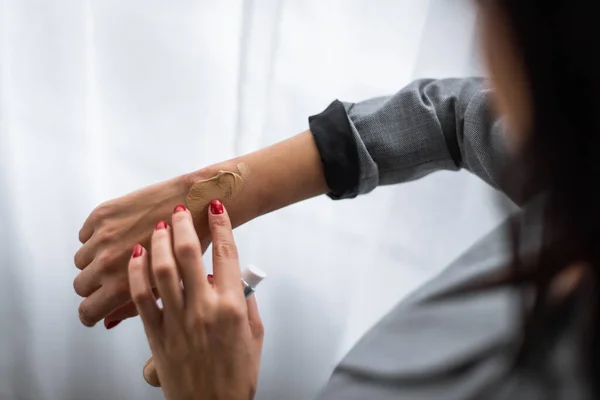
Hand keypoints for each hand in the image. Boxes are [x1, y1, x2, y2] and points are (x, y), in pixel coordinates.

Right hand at [73, 175, 209, 326]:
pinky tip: (119, 235)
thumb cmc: (191, 247)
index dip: (90, 314)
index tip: (94, 311)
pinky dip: (95, 237)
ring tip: (118, 254)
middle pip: (80, 285)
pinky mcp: (103, 214)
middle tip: (111, 279)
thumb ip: (135, 306)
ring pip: (81, 260)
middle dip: (94, 286)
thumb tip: (109, 320)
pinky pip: (84, 235)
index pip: (87, 310)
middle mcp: (107, 262)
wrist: (197, 202)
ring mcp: (103, 237)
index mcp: (122, 285)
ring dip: (94, 260)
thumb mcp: (167, 289)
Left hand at [129, 200, 263, 399]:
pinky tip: (138, 258)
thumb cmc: (235, 376)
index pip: (226, 254)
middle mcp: (203, 309)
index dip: (220, 225)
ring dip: (160, 243)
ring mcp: (177, 321)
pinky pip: (141, 298)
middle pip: (189, 254)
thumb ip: (246, 302)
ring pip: (162, 271)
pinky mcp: (156, 334)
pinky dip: (137, 274)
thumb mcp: (254, 334)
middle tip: (179, 210)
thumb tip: (235, 279)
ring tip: (159, 227)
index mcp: (231, 307)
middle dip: (183, 225)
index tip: (216, 208)